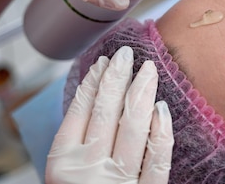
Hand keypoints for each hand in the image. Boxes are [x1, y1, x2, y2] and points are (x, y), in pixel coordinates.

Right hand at [46, 46, 172, 183]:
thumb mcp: (62, 177)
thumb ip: (75, 147)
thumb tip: (95, 99)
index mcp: (62, 164)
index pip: (78, 112)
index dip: (92, 83)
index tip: (102, 61)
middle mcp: (88, 171)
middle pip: (105, 113)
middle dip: (117, 78)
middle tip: (126, 53)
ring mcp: (119, 183)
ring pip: (133, 128)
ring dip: (141, 92)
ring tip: (148, 69)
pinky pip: (158, 159)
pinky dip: (161, 131)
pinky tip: (162, 108)